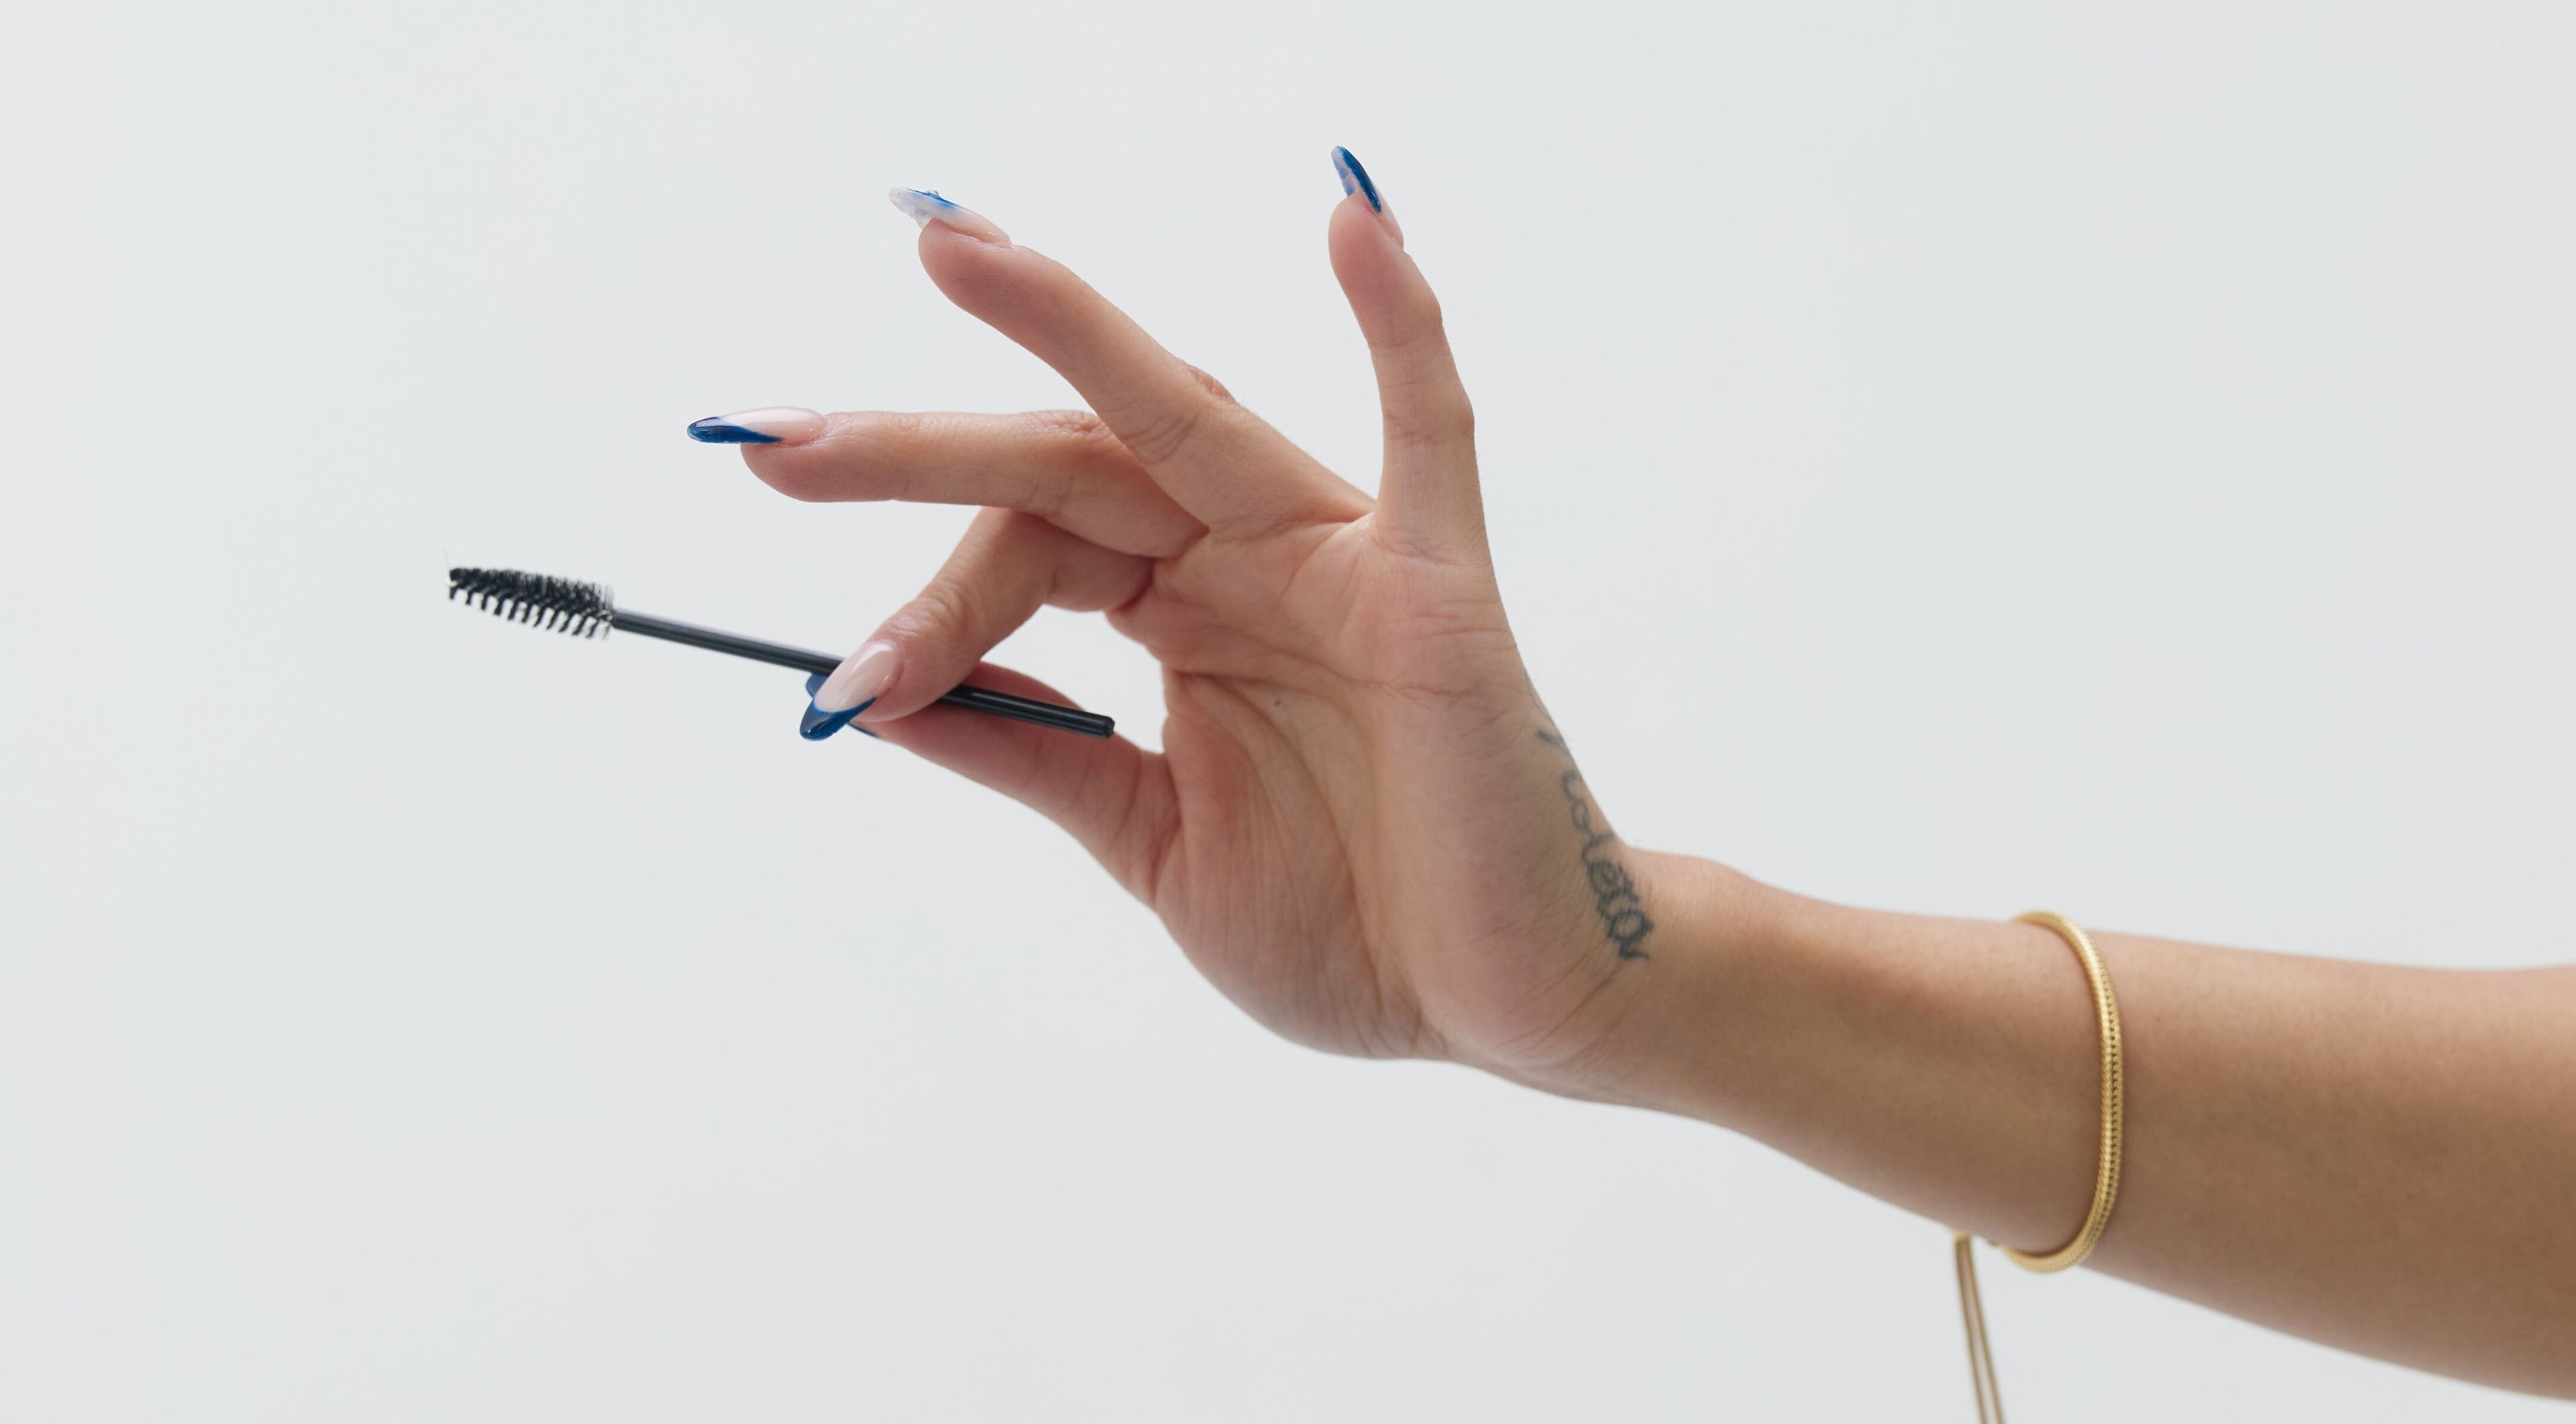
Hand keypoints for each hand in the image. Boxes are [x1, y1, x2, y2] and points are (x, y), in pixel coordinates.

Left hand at [718, 165, 1660, 1091]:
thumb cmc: (1358, 929)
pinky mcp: (1441, 590)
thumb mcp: (1148, 845)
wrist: (1503, 1009)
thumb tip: (872, 700)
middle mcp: (1247, 564)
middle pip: (1067, 466)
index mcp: (1181, 617)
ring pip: (1188, 419)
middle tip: (769, 443)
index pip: (1025, 559)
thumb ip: (1035, 759)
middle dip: (916, 452)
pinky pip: (1433, 433)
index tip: (842, 688)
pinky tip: (1352, 221)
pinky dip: (1401, 324)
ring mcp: (1342, 563)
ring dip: (1068, 328)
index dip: (925, 608)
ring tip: (949, 249)